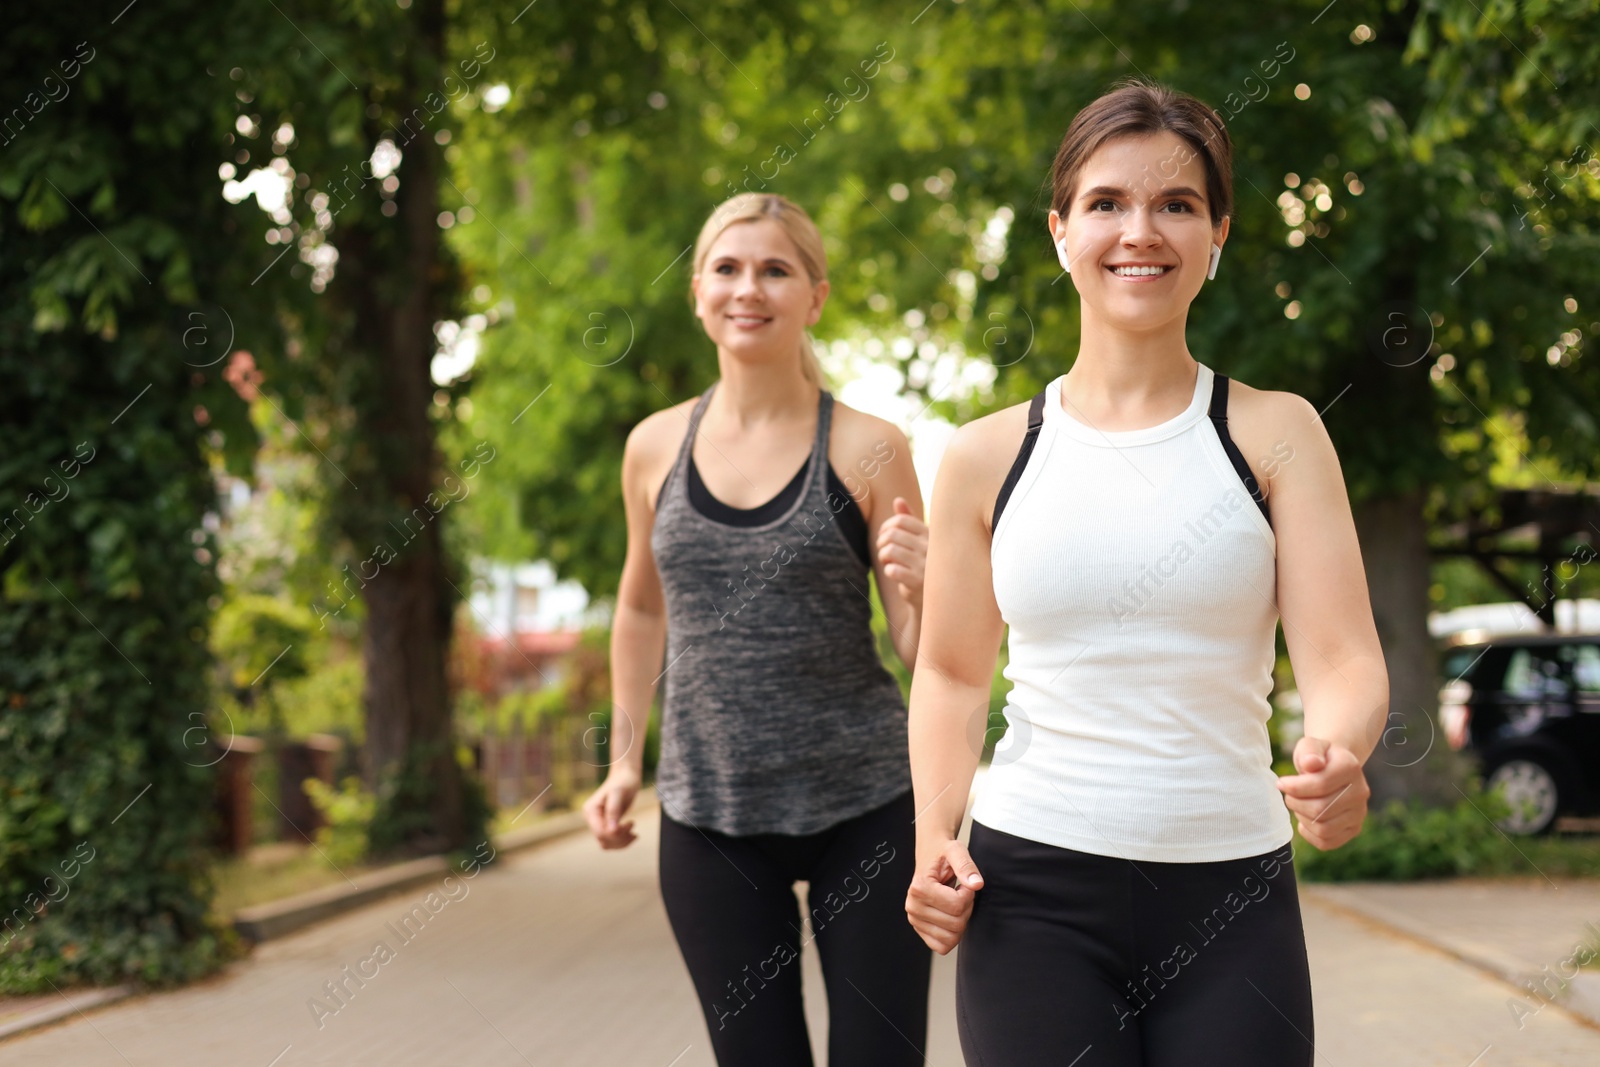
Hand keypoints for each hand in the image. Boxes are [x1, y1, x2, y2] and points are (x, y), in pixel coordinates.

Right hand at [583, 766, 641, 849]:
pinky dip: (622, 841)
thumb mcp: (619, 794)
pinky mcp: (605, 825)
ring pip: (606, 844)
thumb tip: (612, 830)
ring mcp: (597, 822)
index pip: (600, 832)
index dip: (616, 834)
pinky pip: (611, 841)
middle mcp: (591, 818)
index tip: (631, 823)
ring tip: (634, 833)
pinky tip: (633, 835)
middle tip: (633, 825)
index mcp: (591, 810)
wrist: (626, 776)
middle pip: (603, 840)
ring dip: (621, 842)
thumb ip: (614, 811)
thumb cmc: (623, 782)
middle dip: (620, 838)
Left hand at [876, 497, 927, 605]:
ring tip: (887, 562)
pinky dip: (888, 570)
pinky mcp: (918, 582)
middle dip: (882, 542)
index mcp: (931, 534)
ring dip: (883, 557)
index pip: (901, 520)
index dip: (886, 527)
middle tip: (884, 551)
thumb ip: (909, 520)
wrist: (935, 595)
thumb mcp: (920, 540)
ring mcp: (925, 565)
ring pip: (890, 551)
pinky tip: (894, 573)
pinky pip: (892, 570)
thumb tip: (897, 499)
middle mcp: (930, 547)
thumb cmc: (925, 563)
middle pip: (892, 535)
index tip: (885, 536)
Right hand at [905, 835, 983, 953]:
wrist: (930, 854)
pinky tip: (951, 916)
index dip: (969, 895)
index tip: (964, 884)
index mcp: (919, 888)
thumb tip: (976, 884)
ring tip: (955, 903)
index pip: (957, 906)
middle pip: (956, 924)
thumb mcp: (956, 850)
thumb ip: (966, 865)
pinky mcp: (919, 929)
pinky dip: (952, 935)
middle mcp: (913, 906)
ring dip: (960, 922)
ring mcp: (914, 920)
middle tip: (960, 893)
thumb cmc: (943, 852)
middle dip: (966, 909)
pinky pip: (942, 947)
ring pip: (951, 939)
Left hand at [1276, 735, 1368, 849]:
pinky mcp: (1353, 830)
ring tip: (1299, 805)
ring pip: (1323, 829)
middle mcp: (1360, 792)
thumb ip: (1309, 751)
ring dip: (1302, 818)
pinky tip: (1306, 818)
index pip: (1320, 784)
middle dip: (1295, 803)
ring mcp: (1359, 813)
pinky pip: (1326, 842)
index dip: (1294, 787)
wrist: (1332, 767)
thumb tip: (1311, 764)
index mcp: (1351, 767)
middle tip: (1289, 795)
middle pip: (1320, 809)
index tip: (1281, 782)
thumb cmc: (1316, 757)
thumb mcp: (1310, 745)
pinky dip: (1309, 833)